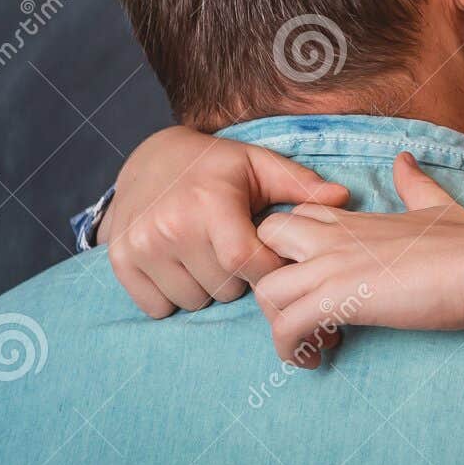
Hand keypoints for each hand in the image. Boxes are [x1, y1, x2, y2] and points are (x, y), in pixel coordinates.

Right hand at [101, 126, 349, 317]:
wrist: (150, 157)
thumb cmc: (217, 167)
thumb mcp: (259, 166)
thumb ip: (302, 185)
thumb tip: (344, 198)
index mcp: (209, 203)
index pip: (248, 264)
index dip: (268, 272)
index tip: (275, 263)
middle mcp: (169, 226)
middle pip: (224, 288)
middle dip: (239, 279)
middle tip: (234, 250)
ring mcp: (140, 245)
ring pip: (194, 301)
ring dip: (208, 288)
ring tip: (207, 254)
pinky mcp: (119, 260)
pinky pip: (157, 307)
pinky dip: (173, 296)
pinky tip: (182, 266)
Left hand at [254, 152, 463, 368]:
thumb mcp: (437, 206)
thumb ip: (414, 185)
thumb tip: (404, 160)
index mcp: (352, 220)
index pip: (292, 219)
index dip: (293, 251)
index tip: (317, 281)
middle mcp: (333, 238)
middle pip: (263, 242)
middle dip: (271, 276)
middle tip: (300, 307)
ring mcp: (332, 267)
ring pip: (266, 290)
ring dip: (279, 321)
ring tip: (312, 341)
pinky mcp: (338, 299)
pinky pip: (286, 327)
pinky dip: (291, 348)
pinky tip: (318, 357)